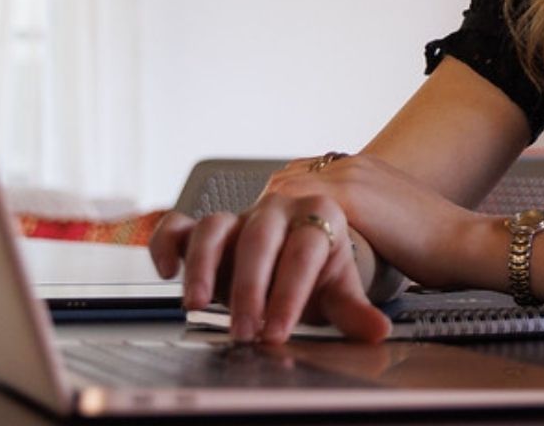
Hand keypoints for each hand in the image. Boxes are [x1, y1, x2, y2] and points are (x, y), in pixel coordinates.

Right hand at [149, 191, 390, 344]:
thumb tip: (378, 331)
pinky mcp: (209, 230)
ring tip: (197, 305)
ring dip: (202, 265)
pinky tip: (166, 270)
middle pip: (259, 239)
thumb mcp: (338, 290)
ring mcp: (240, 217)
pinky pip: (180, 224)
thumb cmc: (318, 270)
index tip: (277, 332)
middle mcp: (277, 210)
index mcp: (318, 215)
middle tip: (244, 332)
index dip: (289, 293)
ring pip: (215, 226)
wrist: (297, 254)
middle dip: (249, 288)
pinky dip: (167, 241)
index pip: (303, 252)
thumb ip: (353, 311)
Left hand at [265, 152, 493, 293]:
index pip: (304, 175)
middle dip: (262, 214)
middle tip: (247, 253)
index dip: (282, 205)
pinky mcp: (352, 197)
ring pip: (284, 191)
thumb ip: (368, 225)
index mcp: (365, 169)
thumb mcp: (394, 226)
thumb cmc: (439, 246)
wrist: (466, 241)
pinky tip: (268, 264)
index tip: (269, 234)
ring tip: (248, 264)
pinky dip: (275, 234)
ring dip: (261, 225)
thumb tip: (346, 249)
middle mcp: (354, 164)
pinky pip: (296, 207)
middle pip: (286, 180)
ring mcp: (352, 176)